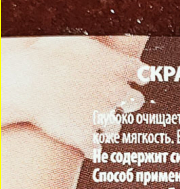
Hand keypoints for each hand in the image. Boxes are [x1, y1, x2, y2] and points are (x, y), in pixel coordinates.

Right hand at [2, 36, 147, 156]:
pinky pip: (95, 149)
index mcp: (117, 68)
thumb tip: (96, 41)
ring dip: (105, 125)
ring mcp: (103, 117)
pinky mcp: (86, 136)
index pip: (142, 73)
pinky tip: (86, 147)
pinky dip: (91, 149)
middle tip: (113, 101)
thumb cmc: (46, 55)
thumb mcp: (74, 39)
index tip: (134, 78)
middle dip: (127, 103)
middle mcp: (116, 93)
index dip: (137, 77)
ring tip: (92, 122)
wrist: (28, 82)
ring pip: (115, 127)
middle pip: (135, 102)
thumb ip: (94, 44)